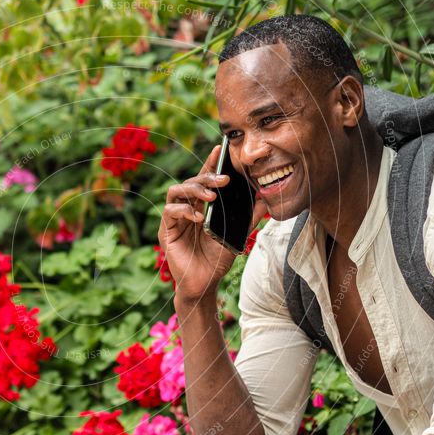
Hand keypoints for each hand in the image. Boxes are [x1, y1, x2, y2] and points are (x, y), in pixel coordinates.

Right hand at [158, 144, 267, 302]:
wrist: (204, 284)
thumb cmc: (217, 260)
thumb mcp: (236, 235)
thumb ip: (248, 218)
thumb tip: (266, 200)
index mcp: (202, 206)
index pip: (205, 180)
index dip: (210, 165)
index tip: (220, 151)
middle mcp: (187, 208)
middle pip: (191, 182)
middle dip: (207, 177)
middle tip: (224, 180)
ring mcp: (175, 218)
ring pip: (177, 191)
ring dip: (194, 190)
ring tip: (211, 198)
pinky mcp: (167, 230)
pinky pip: (171, 211)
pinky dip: (185, 210)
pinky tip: (198, 217)